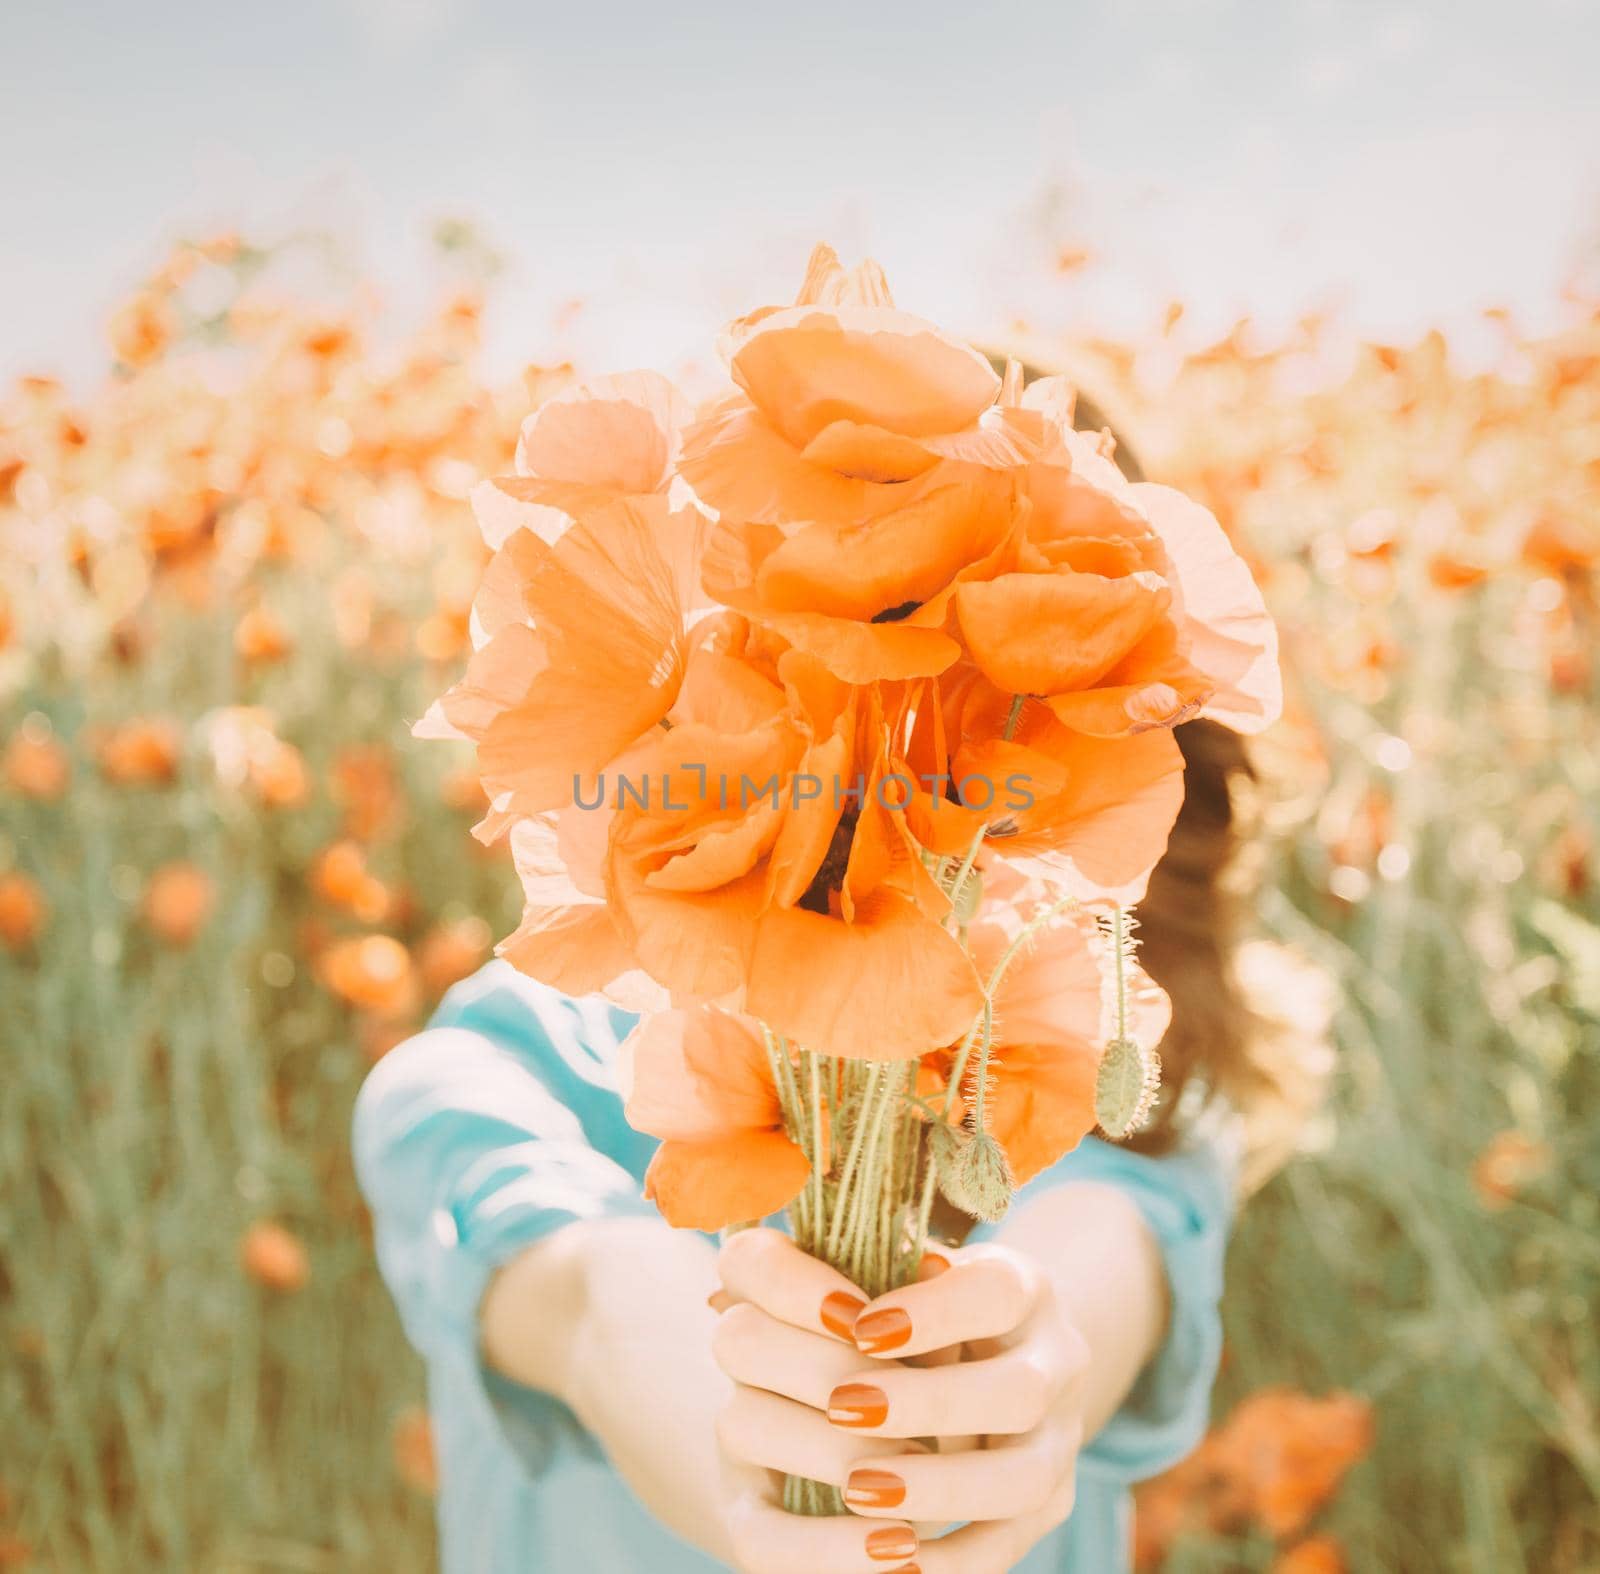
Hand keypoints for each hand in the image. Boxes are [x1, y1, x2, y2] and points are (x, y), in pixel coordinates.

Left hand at [711, 1227, 1088, 1573]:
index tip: (854, 1324)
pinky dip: (946, 1562)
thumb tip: (724, 1295)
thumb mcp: (884, 1265)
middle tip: (841, 1408)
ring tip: (856, 1487)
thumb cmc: (909, 1300)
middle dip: (925, 1404)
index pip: (995, 1290)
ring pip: (1020, 1479)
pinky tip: (885, 1555)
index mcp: (1021, 1286)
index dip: (929, 1311)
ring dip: (936, 1488)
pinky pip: (1004, 1548)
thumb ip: (825, 1270)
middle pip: (1018, 1391)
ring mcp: (1059, 1439)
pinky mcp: (1044, 1505)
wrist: (989, 1352)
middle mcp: (1057, 1360)